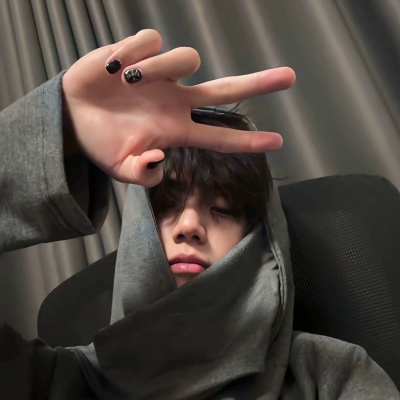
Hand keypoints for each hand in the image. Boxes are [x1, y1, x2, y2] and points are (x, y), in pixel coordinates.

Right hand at [62, 29, 294, 186]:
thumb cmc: (100, 144)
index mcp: (176, 129)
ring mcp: (161, 76)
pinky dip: (134, 52)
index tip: (277, 141)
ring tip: (127, 81)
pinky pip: (152, 40)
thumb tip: (161, 160)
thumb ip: (142, 174)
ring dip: (159, 67)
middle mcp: (176, 100)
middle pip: (224, 89)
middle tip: (290, 78)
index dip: (248, 141)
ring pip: (187, 57)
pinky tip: (114, 68)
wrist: (72, 118)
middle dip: (256, 83)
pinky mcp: (140, 52)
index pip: (219, 136)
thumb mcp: (121, 169)